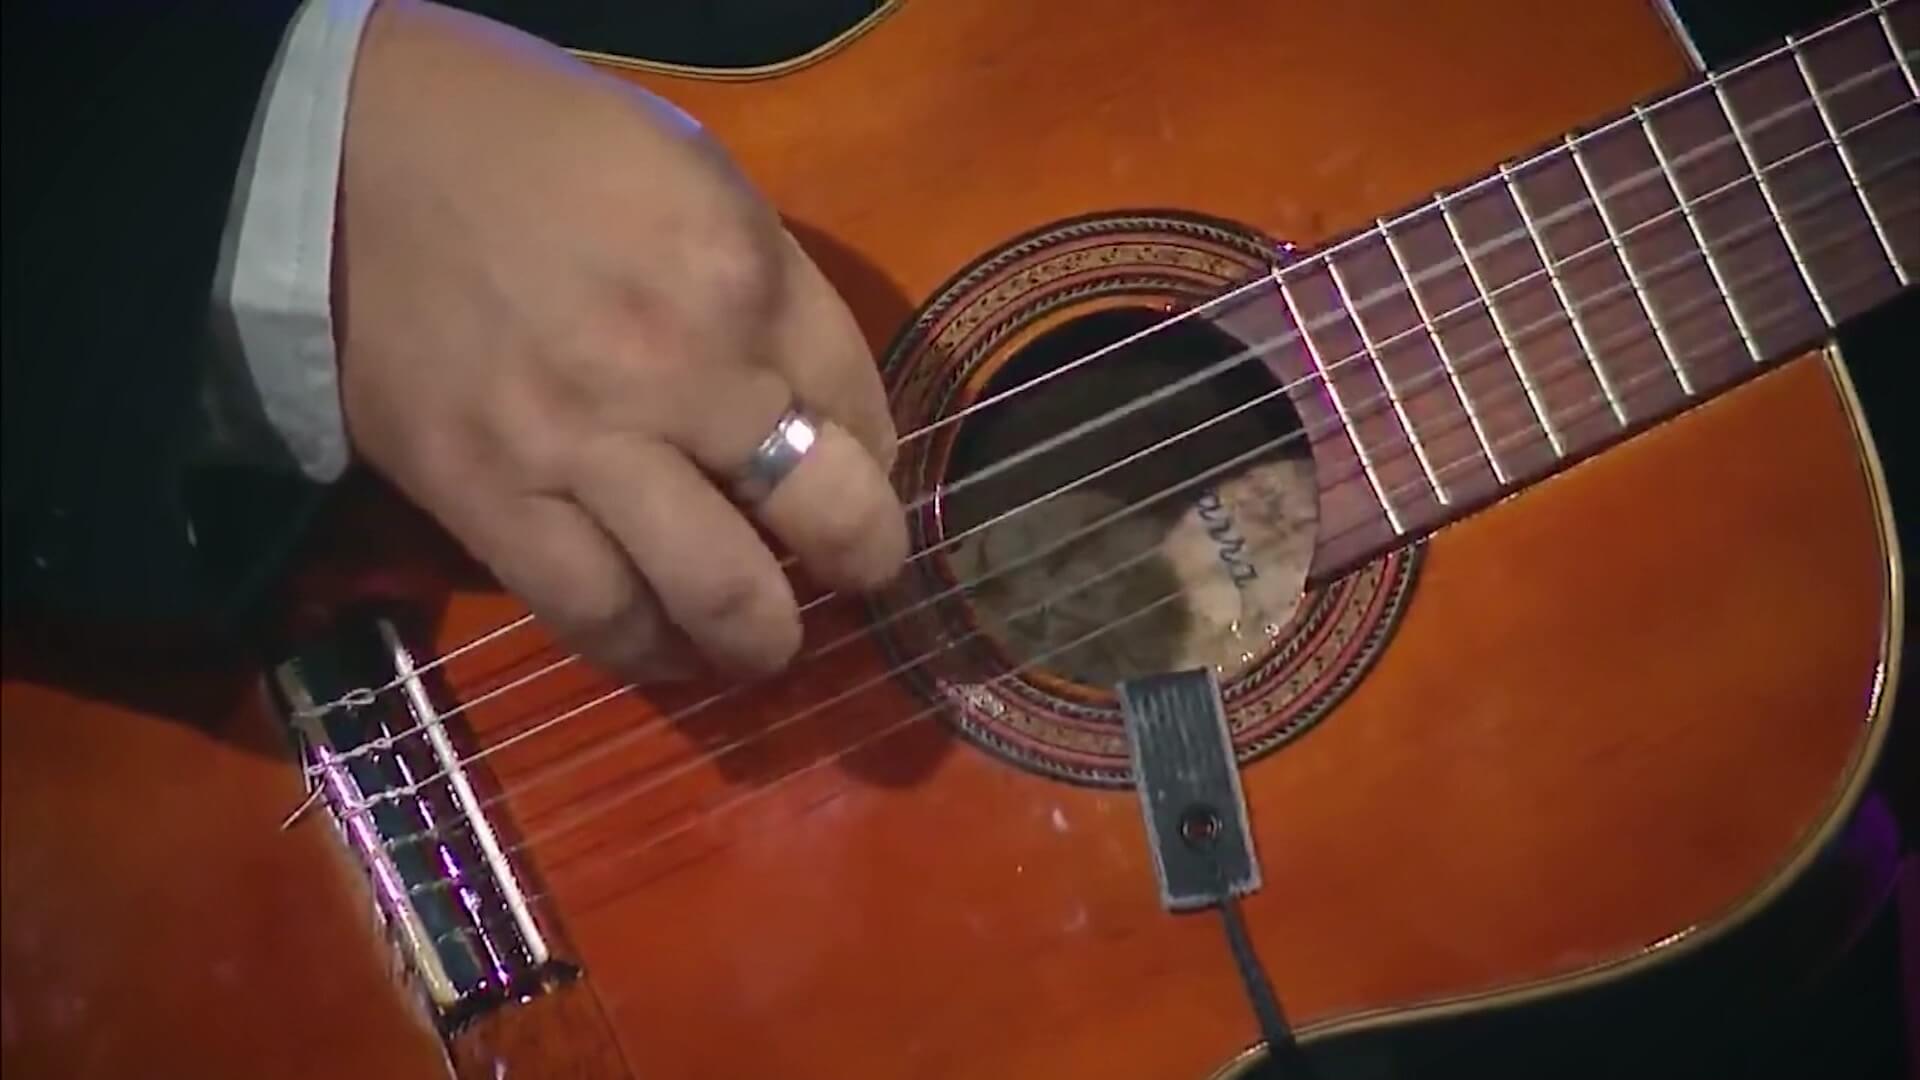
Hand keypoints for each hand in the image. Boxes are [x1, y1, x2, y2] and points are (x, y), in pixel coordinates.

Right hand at [334, 0, 906, 680]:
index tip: (859, 479)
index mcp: (742, 270)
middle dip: (861, 562)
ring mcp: (582, 445)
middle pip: (828, 515)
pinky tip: (667, 650)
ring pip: (720, 596)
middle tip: (848, 576)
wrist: (343, 161)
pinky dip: (649, 653)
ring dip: (762, 639)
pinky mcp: (489, 502)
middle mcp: (681, 366)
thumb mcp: (692, 173)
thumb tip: (823, 407)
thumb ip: (772, 287)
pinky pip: (596, 617)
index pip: (864, 408)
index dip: (877, 464)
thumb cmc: (531, 147)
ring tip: (761, 643)